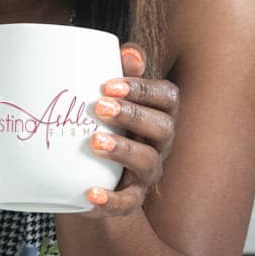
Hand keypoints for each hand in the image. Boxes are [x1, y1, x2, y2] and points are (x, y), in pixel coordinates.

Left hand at [84, 43, 178, 215]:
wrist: (88, 168)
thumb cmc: (105, 120)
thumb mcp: (111, 94)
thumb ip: (120, 69)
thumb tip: (129, 52)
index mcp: (159, 112)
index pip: (167, 97)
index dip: (142, 89)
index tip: (109, 85)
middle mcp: (160, 142)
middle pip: (163, 128)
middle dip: (133, 115)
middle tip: (100, 106)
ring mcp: (148, 171)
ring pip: (149, 163)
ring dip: (124, 150)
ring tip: (95, 141)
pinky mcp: (131, 197)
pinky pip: (128, 202)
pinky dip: (111, 200)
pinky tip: (90, 193)